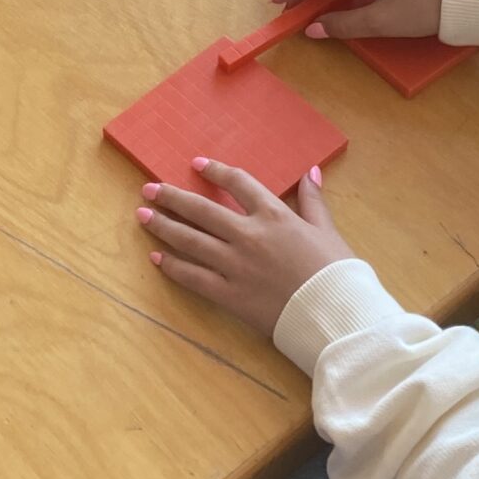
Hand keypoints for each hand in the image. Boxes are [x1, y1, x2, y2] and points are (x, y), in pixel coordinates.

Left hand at [138, 159, 353, 338]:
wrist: (334, 314)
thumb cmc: (336, 272)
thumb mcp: (326, 229)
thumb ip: (313, 200)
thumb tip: (311, 171)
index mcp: (273, 215)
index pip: (237, 183)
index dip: (214, 171)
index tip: (195, 164)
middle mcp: (248, 235)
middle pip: (201, 210)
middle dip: (172, 197)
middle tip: (149, 189)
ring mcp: (234, 265)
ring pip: (190, 240)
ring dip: (163, 226)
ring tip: (143, 216)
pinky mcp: (229, 294)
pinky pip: (193, 277)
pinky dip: (173, 267)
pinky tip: (157, 258)